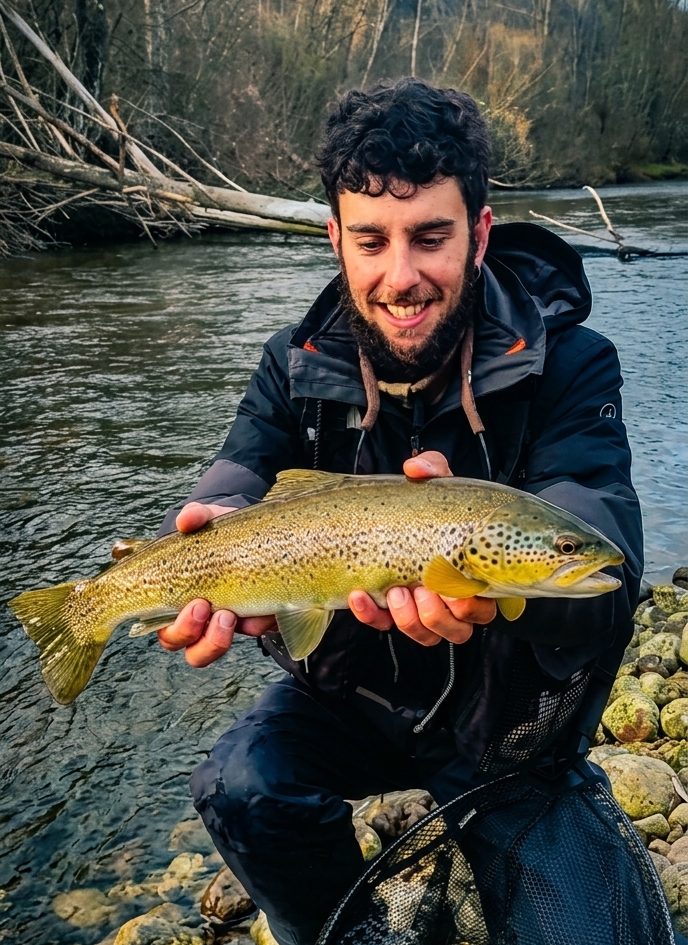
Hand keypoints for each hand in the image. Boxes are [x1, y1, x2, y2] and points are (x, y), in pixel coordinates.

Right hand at [157, 502, 276, 666]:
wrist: (258, 532)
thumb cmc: (222, 530)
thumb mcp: (210, 519)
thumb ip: (197, 515)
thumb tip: (185, 520)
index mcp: (173, 593)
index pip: (157, 622)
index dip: (172, 624)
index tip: (195, 602)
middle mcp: (193, 615)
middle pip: (177, 642)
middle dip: (189, 631)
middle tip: (206, 606)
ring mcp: (221, 623)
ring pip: (204, 652)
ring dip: (214, 642)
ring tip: (230, 618)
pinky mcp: (251, 621)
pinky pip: (249, 635)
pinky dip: (255, 625)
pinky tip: (266, 612)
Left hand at [348, 450, 496, 645]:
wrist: (399, 516)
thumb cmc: (431, 507)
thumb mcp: (438, 485)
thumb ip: (433, 470)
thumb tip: (416, 468)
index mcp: (473, 576)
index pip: (482, 607)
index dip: (470, 606)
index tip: (455, 590)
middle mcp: (452, 601)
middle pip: (458, 629)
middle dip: (438, 615)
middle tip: (422, 590)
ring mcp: (421, 610)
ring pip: (426, 635)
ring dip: (410, 620)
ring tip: (396, 593)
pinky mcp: (390, 612)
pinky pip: (383, 624)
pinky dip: (370, 614)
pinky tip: (359, 595)